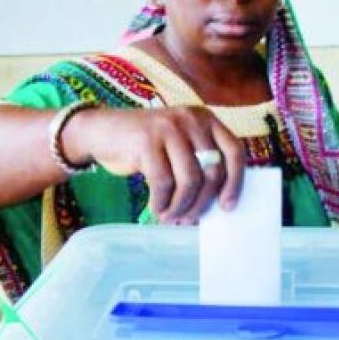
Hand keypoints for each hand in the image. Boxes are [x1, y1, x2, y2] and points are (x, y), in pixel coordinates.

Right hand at [64, 106, 244, 223]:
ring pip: (189, 179)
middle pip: (212, 170)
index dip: (235, 182)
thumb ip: (200, 163)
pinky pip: (163, 182)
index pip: (234, 151)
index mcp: (207, 120)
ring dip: (181, 207)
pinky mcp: (146, 140)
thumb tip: (218, 205)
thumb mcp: (180, 146)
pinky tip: (157, 209)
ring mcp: (169, 127)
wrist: (103, 131)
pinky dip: (161, 203)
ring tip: (171, 217)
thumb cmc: (147, 147)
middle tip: (190, 220)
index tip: (227, 207)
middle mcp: (191, 119)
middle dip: (202, 203)